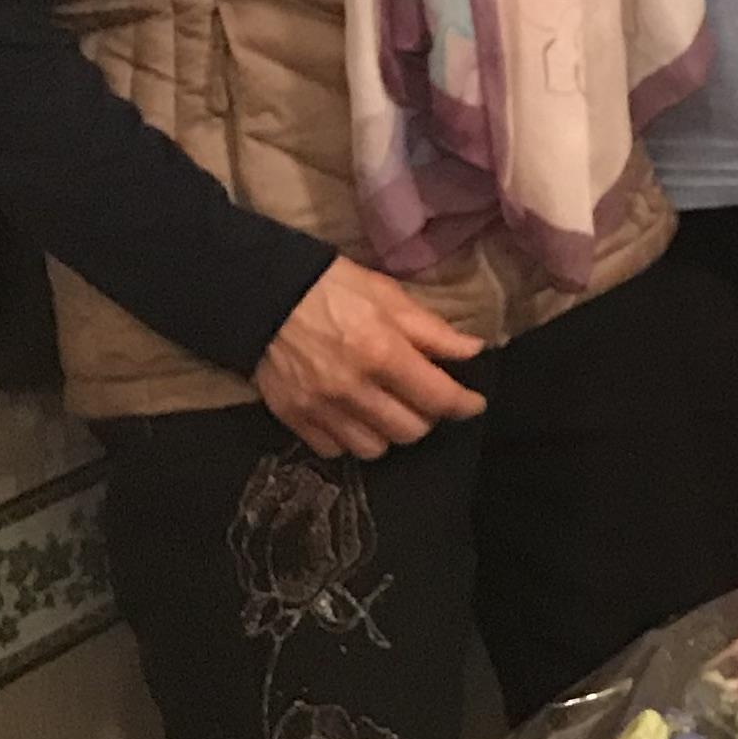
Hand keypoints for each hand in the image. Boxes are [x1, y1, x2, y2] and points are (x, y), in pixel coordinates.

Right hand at [253, 257, 488, 459]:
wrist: (264, 294)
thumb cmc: (334, 289)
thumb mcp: (390, 297)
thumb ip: (433, 331)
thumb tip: (473, 352)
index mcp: (382, 353)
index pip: (438, 398)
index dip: (464, 405)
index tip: (473, 403)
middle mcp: (352, 388)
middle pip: (410, 431)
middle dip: (426, 417)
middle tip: (423, 398)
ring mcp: (320, 407)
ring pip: (374, 448)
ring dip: (389, 432)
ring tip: (388, 409)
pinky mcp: (292, 417)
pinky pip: (333, 449)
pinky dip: (350, 438)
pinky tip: (354, 416)